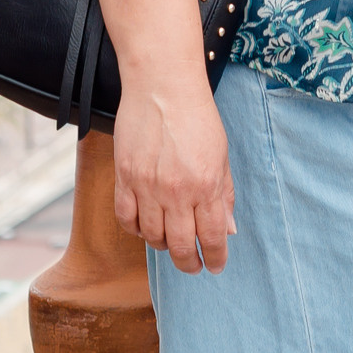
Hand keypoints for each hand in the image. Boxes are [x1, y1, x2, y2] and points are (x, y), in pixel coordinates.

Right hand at [110, 78, 235, 272]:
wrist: (162, 86)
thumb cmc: (197, 116)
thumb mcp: (222, 154)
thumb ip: (224, 194)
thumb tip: (228, 229)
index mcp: (206, 184)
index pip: (212, 235)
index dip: (215, 256)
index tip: (216, 265)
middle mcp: (176, 190)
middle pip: (181, 245)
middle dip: (189, 263)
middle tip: (194, 267)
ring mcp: (147, 186)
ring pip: (152, 236)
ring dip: (164, 246)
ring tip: (171, 242)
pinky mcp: (124, 177)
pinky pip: (126, 218)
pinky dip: (136, 229)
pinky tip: (146, 227)